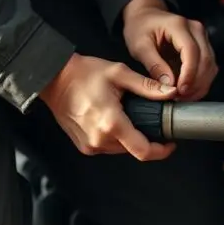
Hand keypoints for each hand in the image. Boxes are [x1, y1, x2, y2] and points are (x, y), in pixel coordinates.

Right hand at [40, 53, 176, 160]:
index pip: (143, 150)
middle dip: (145, 137)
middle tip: (148, 119)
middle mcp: (100, 139)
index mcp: (111, 123)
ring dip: (129, 136)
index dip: (161, 151)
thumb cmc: (83, 74)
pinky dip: (115, 136)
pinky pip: (107, 146)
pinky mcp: (84, 146)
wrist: (53, 79)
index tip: (170, 143)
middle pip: (134, 148)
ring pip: (121, 149)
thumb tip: (170, 92)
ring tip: (126, 115)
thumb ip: (147, 86)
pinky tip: (112, 119)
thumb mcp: (119, 73)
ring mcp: (90, 145)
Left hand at [121, 0, 217, 101]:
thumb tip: (168, 84)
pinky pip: (208, 68)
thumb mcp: (140, 46)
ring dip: (199, 85)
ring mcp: (202, 37)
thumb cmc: (140, 28)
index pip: (192, 51)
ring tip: (181, 96)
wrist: (146, 16)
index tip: (180, 90)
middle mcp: (196, 29)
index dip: (189, 74)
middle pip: (206, 60)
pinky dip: (200, 82)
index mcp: (178, 25)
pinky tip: (187, 90)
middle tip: (179, 97)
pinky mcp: (203, 47)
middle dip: (195, 83)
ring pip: (211, 66)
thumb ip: (154, 65)